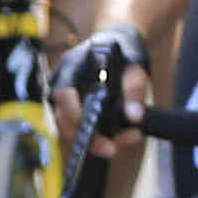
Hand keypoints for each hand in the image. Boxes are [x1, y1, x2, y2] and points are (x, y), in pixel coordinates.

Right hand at [52, 24, 150, 151]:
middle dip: (89, 138)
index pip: (63, 93)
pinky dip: (105, 138)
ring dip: (100, 142)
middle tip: (112, 148)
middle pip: (64, 120)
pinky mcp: (75, 115)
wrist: (120, 49)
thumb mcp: (135, 67)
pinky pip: (83, 133)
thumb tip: (134, 117)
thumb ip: (134, 89)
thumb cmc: (125, 54)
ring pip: (73, 132)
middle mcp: (62, 85)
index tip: (92, 127)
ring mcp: (66, 102)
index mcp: (72, 66)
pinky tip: (128, 134)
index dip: (74, 113)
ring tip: (131, 136)